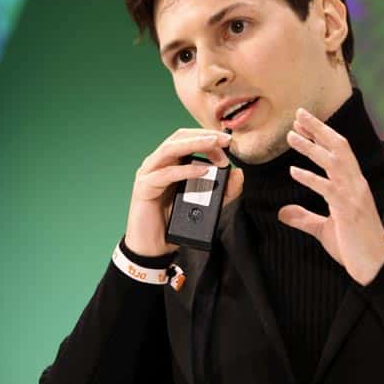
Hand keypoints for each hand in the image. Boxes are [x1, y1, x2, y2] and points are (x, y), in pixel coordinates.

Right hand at [125, 128, 244, 256]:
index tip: (229, 144)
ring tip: (214, 145)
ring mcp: (149, 173)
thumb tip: (238, 173)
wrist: (154, 247)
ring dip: (194, 144)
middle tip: (225, 140)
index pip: (188, 139)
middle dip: (203, 136)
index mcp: (170, 162)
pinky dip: (185, 170)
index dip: (208, 137)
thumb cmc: (174, 222)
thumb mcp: (208, 206)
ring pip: (170, 149)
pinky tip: (202, 171)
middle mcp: (158, 163)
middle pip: (179, 137)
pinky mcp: (144, 188)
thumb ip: (224, 191)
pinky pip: (165, 174)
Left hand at [277, 107, 383, 285]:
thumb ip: (305, 218)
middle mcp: (357, 185)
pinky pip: (328, 188)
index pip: (339, 151)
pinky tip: (294, 171)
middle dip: (318, 129)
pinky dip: (310, 178)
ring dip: (312, 146)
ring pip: (334, 161)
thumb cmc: (354, 249)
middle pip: (339, 147)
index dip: (322, 135)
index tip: (302, 124)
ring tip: (291, 136)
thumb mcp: (324, 230)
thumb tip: (282, 212)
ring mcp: (354, 196)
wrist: (374, 268)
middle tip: (298, 114)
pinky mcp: (348, 210)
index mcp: (354, 186)